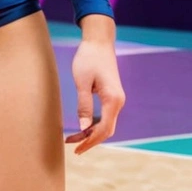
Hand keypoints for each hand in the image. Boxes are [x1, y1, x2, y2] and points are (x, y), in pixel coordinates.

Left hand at [66, 20, 124, 154]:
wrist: (98, 42)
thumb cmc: (88, 59)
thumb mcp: (82, 82)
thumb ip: (84, 105)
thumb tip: (83, 128)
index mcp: (113, 100)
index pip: (103, 129)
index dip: (90, 141)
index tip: (76, 148)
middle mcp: (118, 102)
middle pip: (106, 130)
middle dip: (90, 141)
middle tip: (73, 148)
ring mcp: (116, 99)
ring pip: (106, 124)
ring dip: (91, 133)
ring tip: (72, 139)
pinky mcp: (112, 96)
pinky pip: (105, 116)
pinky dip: (94, 124)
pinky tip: (82, 127)